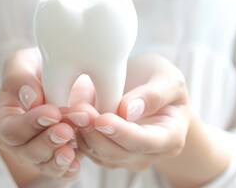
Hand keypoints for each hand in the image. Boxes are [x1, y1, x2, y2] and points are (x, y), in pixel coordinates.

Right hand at [0, 48, 79, 185]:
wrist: (62, 82)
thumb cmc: (37, 72)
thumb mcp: (23, 64)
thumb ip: (19, 77)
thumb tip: (31, 99)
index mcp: (6, 120)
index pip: (12, 129)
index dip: (31, 123)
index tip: (53, 112)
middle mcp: (20, 143)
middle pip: (28, 151)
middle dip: (47, 142)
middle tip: (66, 130)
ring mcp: (41, 155)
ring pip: (46, 164)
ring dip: (59, 157)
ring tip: (72, 147)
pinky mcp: (61, 161)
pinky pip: (62, 172)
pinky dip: (69, 169)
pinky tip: (76, 163)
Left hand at [65, 55, 189, 170]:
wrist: (146, 87)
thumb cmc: (161, 81)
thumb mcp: (167, 78)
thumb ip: (153, 95)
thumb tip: (127, 111)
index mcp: (170, 138)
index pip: (145, 142)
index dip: (122, 133)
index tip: (102, 119)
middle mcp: (147, 154)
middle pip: (117, 153)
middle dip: (95, 133)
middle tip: (78, 111)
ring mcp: (123, 157)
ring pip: (97, 153)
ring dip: (81, 133)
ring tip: (70, 110)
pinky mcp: (103, 152)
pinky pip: (86, 148)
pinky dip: (74, 133)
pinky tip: (66, 114)